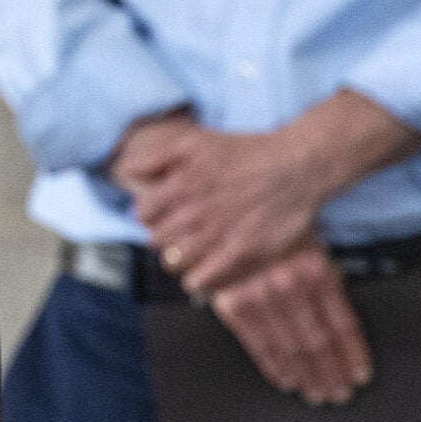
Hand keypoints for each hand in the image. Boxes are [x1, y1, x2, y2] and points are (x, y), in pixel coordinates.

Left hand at [126, 92, 420, 295]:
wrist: (295, 167)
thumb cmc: (246, 152)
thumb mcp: (193, 141)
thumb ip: (155, 156)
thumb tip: (125, 171)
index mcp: (181, 183)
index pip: (143, 213)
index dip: (150, 215)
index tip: (162, 215)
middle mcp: (195, 210)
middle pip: (157, 238)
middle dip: (164, 236)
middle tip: (179, 233)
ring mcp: (217, 233)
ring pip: (175, 260)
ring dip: (179, 258)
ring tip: (191, 252)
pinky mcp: (240, 252)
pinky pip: (202, 279)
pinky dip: (197, 279)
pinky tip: (202, 272)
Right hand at [210, 245, 373, 406]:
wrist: (224, 221)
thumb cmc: (273, 236)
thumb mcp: (310, 248)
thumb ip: (327, 284)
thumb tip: (343, 332)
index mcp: (315, 270)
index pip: (342, 323)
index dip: (354, 354)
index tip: (360, 375)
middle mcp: (289, 285)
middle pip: (318, 341)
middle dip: (332, 372)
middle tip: (340, 393)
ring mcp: (260, 297)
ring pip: (291, 348)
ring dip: (307, 375)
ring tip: (318, 392)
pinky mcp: (234, 306)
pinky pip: (259, 345)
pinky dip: (275, 367)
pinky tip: (288, 380)